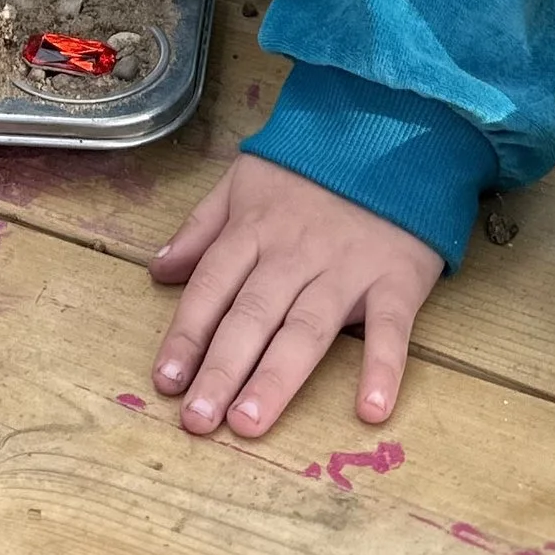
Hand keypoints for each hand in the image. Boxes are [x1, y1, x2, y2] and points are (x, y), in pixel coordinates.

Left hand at [149, 153, 442, 438]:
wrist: (393, 133)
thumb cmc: (314, 166)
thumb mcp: (246, 179)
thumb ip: (201, 227)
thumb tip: (157, 271)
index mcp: (256, 229)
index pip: (211, 287)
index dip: (186, 334)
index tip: (165, 382)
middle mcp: (295, 253)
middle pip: (252, 315)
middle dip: (222, 368)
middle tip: (198, 420)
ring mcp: (347, 268)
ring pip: (306, 328)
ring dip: (276, 377)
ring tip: (249, 421)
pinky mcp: (397, 279)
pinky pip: (391, 329)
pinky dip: (383, 368)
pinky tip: (370, 410)